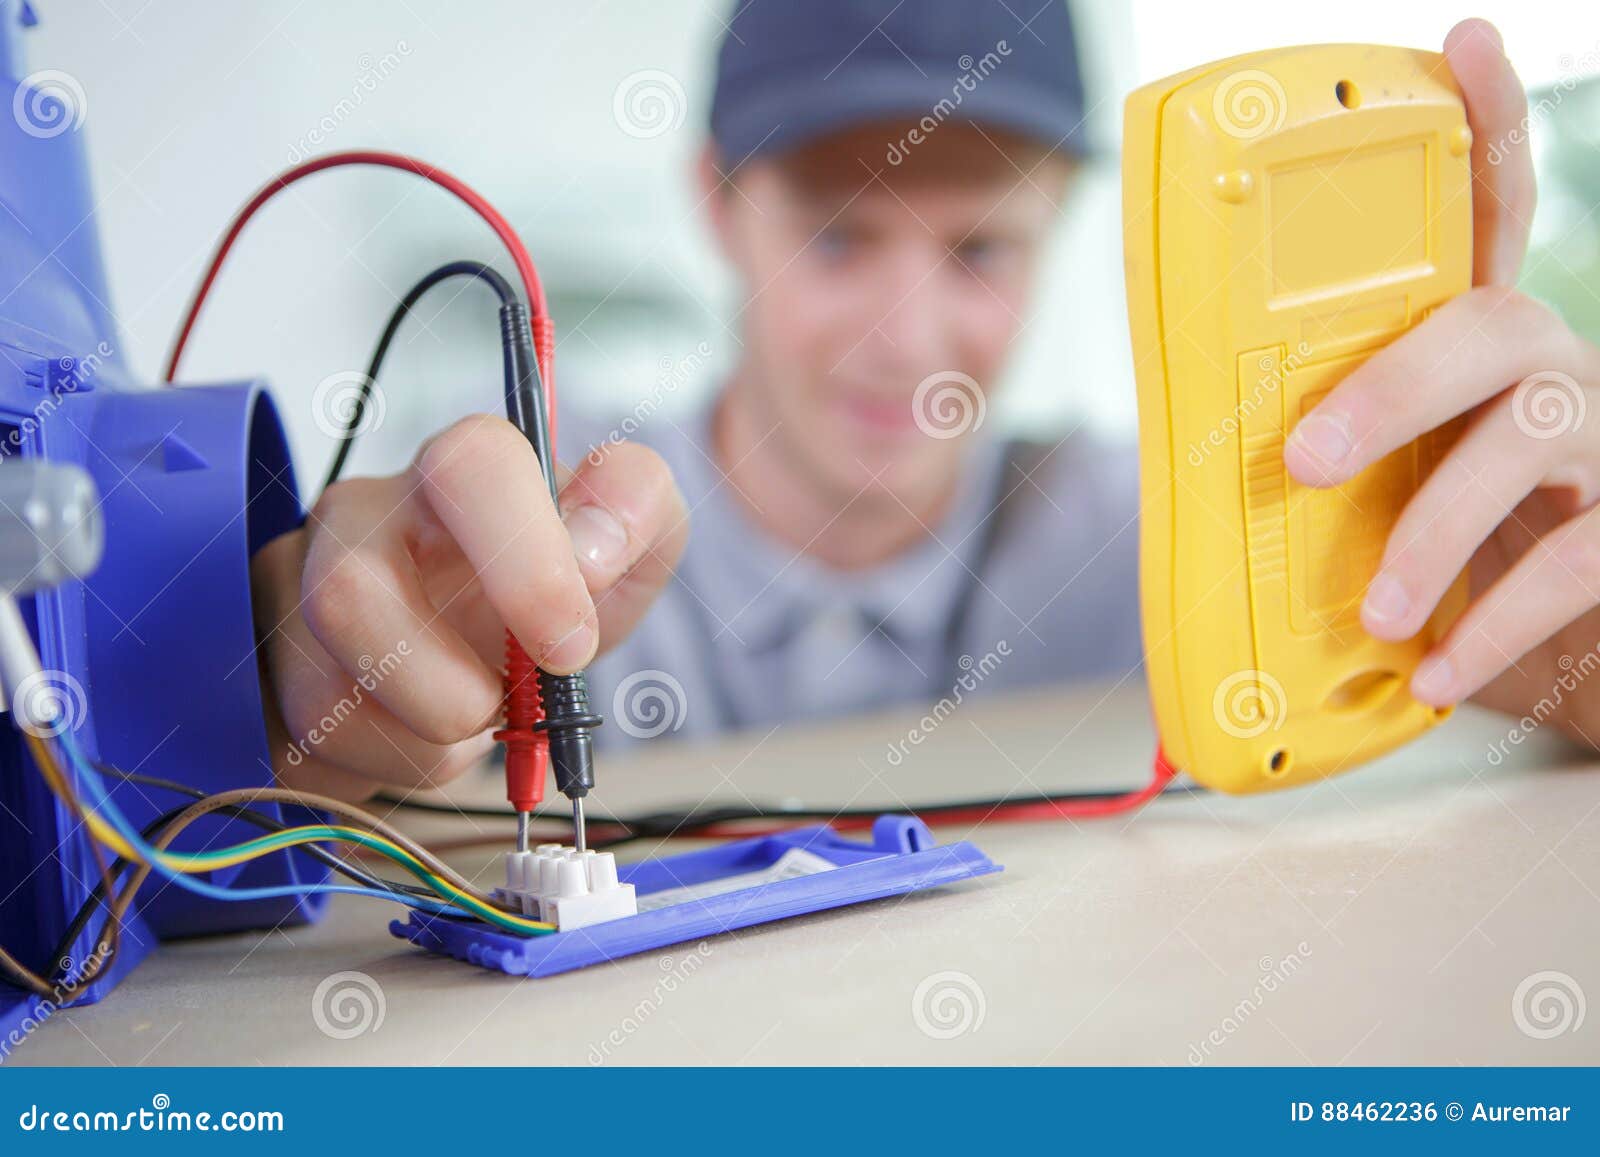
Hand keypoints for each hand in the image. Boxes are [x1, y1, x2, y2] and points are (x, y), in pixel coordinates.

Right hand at [250, 415, 686, 800]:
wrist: (491, 654)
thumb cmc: (555, 590)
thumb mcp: (630, 546)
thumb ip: (638, 513)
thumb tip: (593, 550)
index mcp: (459, 470)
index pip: (469, 465)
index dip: (525, 564)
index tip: (570, 644)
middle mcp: (361, 514)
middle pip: (347, 593)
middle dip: (447, 685)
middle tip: (514, 703)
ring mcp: (296, 593)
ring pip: (327, 694)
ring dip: (431, 734)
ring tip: (479, 713)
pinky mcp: (275, 677)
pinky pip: (321, 749)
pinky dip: (403, 762)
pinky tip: (429, 730)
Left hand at [1284, 20, 1599, 744]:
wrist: (1552, 641)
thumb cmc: (1446, 536)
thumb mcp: (1380, 480)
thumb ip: (1321, 450)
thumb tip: (1180, 463)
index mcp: (1474, 335)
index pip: (1487, 214)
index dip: (1481, 126)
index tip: (1464, 42)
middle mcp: (1546, 361)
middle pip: (1489, 327)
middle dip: (1391, 391)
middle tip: (1304, 462)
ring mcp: (1597, 437)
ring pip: (1531, 441)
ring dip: (1437, 529)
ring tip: (1380, 607)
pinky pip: (1574, 562)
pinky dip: (1494, 625)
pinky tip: (1439, 669)